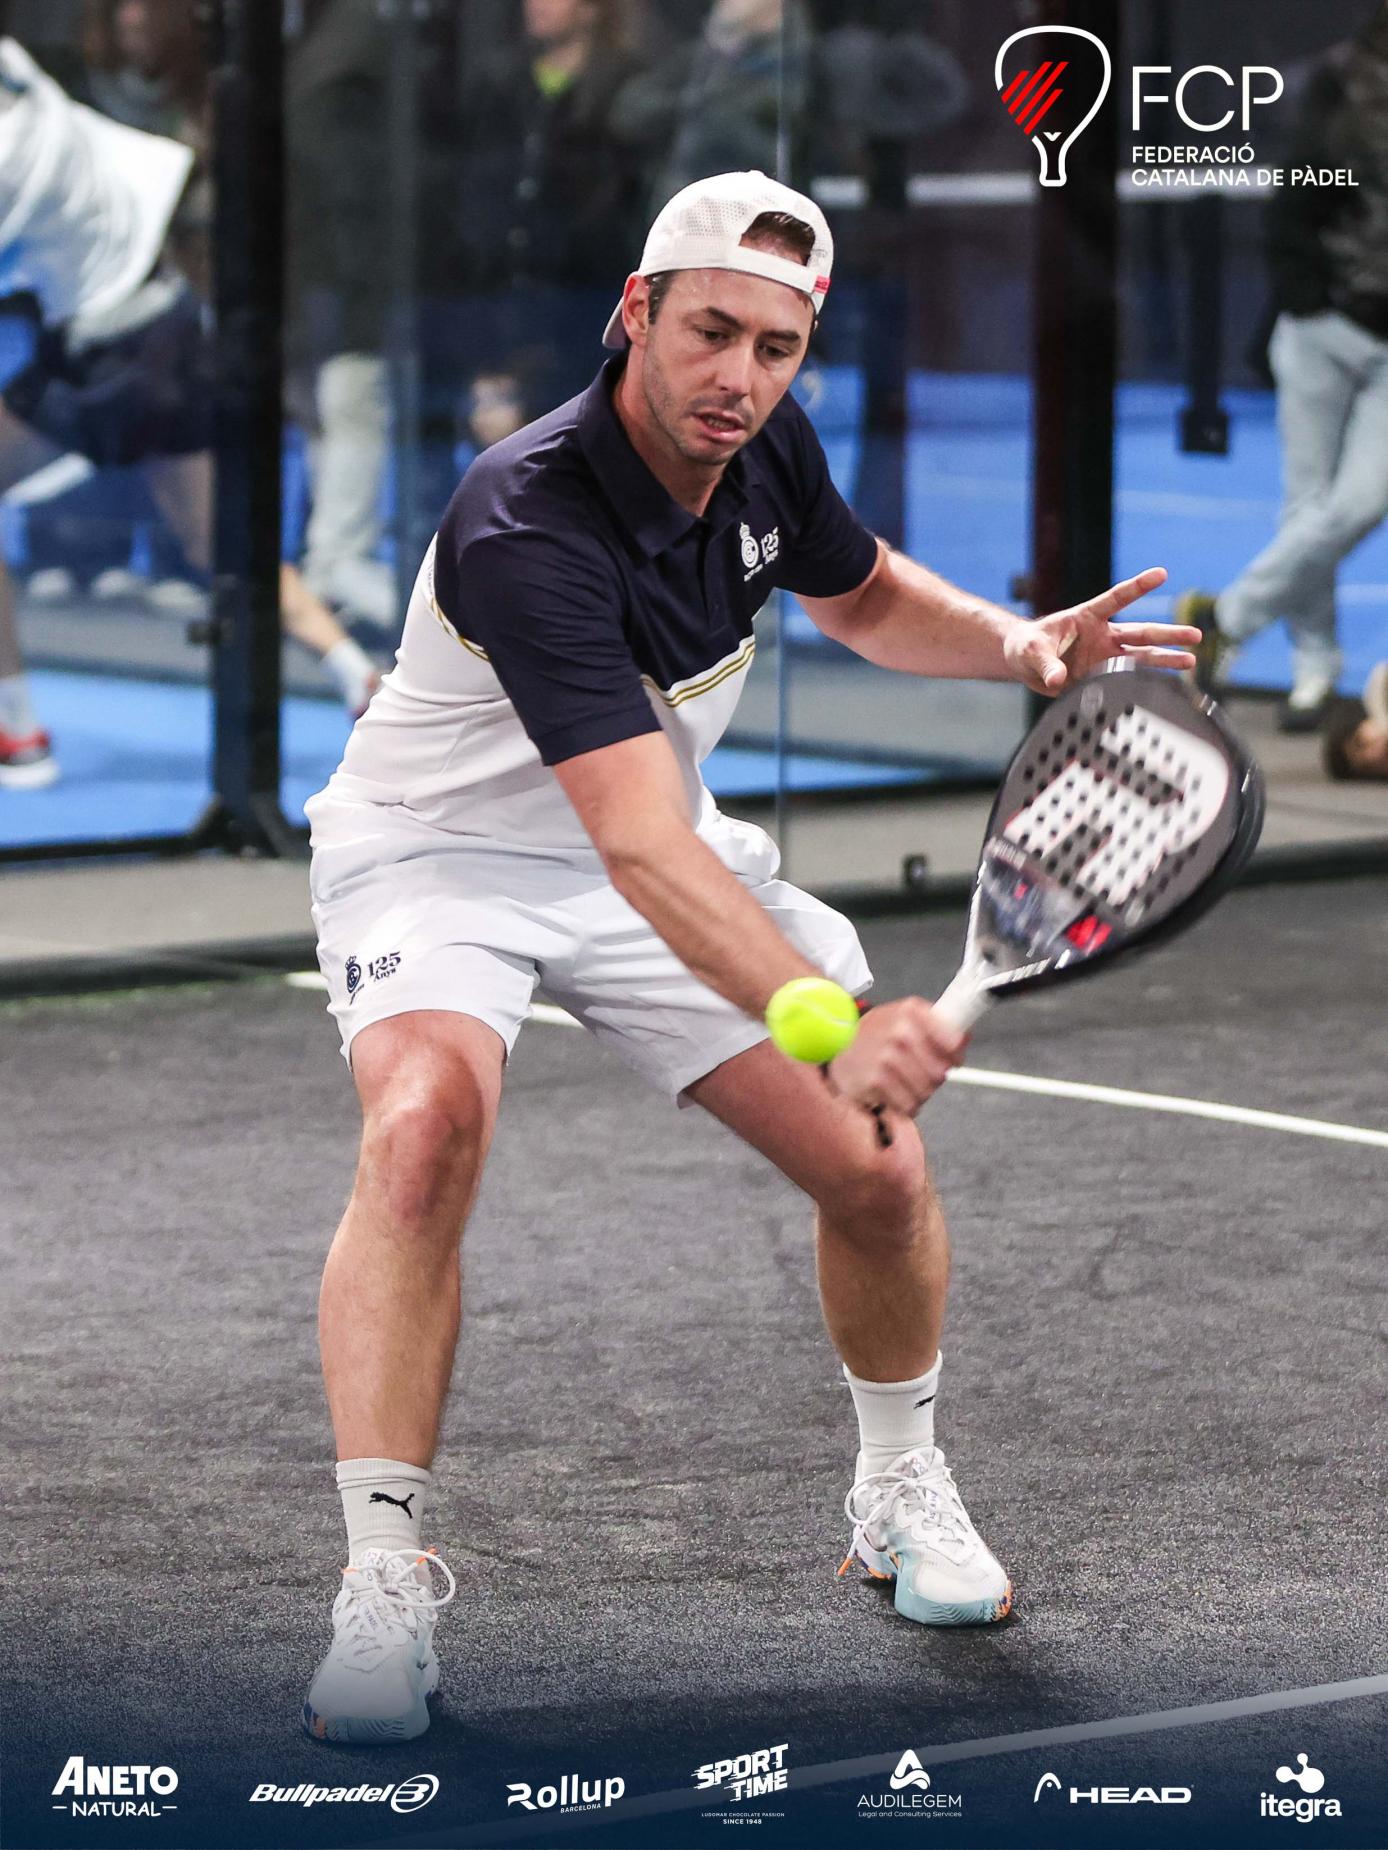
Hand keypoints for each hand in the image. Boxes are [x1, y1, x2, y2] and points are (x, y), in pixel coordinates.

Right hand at [826, 997, 967, 1121]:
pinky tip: (892, 1091)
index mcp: (912, 1011)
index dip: (954, 1055)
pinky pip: (910, 1105)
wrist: (835, 1047)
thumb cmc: (876, 1033)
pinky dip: (905, 1104)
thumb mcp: (904, 1017)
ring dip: (919, 1092)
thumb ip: (937, 1024)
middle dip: (933, 1077)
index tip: (949, 1059)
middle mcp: (901, 1031)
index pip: (954, 1041)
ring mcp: (888, 1057)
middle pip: (941, 1072)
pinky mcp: (877, 1081)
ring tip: (902, 1081)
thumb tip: (964, 1039)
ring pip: (928, 1091)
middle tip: (916, 1071)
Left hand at [1004, 566, 1199, 694]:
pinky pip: (1128, 678)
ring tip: (1191, 660)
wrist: (1025, 663)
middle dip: (1168, 634)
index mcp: (1086, 617)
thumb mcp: (1031, 651)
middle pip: (1140, 632)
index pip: (1116, 599)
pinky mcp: (1102, 675)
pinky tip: (1169, 684)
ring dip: (1166, 658)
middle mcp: (1102, 635)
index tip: (1161, 573)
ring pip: (1142, 656)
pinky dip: (1146, 681)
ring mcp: (1105, 656)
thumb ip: (1045, 663)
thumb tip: (1058, 679)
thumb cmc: (1027, 647)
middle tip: (1195, 634)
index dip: (1137, 587)